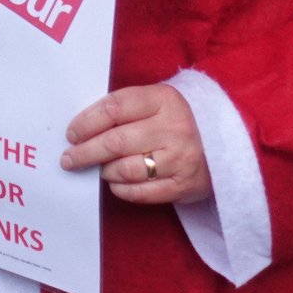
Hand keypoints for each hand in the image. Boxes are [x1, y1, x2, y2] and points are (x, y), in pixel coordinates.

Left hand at [60, 83, 211, 204]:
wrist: (223, 142)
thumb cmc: (174, 118)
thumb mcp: (156, 101)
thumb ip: (124, 109)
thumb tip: (82, 128)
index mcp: (163, 99)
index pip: (115, 108)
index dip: (87, 121)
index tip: (71, 133)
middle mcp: (173, 127)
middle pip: (117, 141)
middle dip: (86, 152)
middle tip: (69, 159)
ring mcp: (180, 158)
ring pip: (127, 169)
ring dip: (104, 170)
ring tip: (96, 168)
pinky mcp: (184, 185)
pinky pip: (142, 193)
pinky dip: (122, 189)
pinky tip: (114, 183)